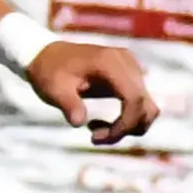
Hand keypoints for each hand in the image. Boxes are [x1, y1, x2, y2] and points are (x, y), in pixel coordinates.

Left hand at [27, 40, 154, 147]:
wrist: (46, 54)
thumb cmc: (48, 71)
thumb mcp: (53, 89)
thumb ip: (68, 104)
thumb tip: (78, 122)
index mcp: (110, 63)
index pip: (134, 98)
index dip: (125, 124)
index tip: (99, 137)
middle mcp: (127, 63)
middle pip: (144, 105)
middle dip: (124, 129)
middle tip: (94, 138)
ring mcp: (132, 67)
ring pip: (147, 107)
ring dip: (128, 126)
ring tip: (97, 131)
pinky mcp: (130, 76)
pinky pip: (139, 103)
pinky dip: (126, 119)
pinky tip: (100, 122)